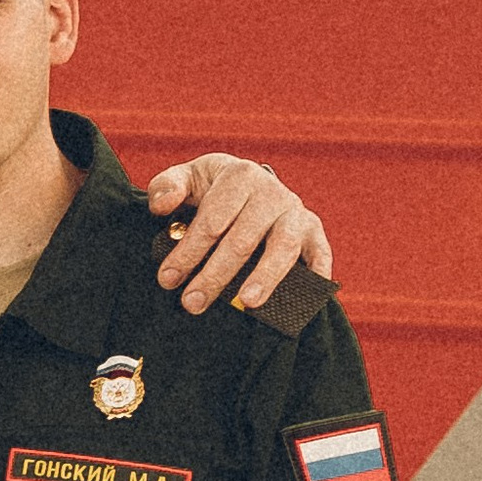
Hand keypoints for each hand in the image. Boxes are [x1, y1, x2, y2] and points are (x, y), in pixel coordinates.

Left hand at [148, 156, 333, 316]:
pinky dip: (316, 273)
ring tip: (247, 303)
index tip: (168, 279)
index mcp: (239, 176)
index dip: (189, 251)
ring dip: (265, 277)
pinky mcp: (314, 231)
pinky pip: (320, 252)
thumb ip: (166, 187)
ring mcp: (295, 212)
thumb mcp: (188, 179)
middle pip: (242, 240)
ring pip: (282, 248)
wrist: (250, 184)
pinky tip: (306, 297)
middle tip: (192, 304)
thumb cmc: (212, 189)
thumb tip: (161, 207)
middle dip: (215, 275)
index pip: (212, 221)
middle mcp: (271, 192)